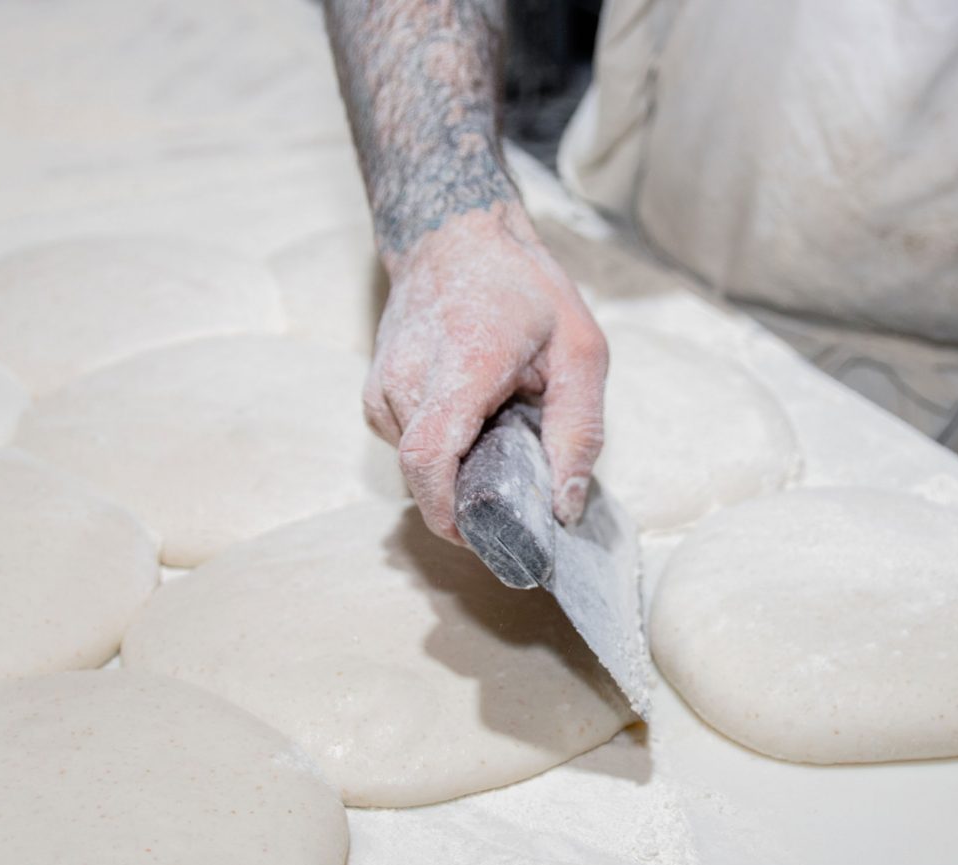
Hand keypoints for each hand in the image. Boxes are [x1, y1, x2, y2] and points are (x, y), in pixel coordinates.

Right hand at [364, 203, 607, 542]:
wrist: (454, 233)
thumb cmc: (524, 288)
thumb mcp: (581, 351)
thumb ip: (579, 432)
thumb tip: (565, 509)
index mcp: (459, 365)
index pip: (429, 460)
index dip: (450, 514)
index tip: (489, 538)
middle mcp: (406, 378)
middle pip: (427, 476)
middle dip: (473, 497)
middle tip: (522, 484)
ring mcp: (382, 386)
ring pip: (417, 466)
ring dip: (461, 470)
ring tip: (500, 431)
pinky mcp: (376, 394)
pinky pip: (409, 446)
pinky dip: (444, 450)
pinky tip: (475, 419)